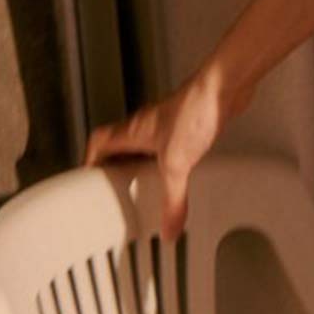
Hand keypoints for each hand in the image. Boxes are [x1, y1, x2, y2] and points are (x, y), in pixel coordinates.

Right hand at [82, 63, 252, 240]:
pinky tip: (182, 169)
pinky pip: (171, 144)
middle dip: (117, 167)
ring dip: (144, 163)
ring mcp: (168, 122)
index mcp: (133, 130)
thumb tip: (168, 229)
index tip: (88, 181)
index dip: (90, 161)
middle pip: (121, 145)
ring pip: (147, 145)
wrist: (225, 85)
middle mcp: (147, 124)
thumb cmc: (194, 109)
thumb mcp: (177, 163)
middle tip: (119, 190)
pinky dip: (170, 159)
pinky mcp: (189, 122)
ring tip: (148, 185)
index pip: (99, 142)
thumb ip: (172, 200)